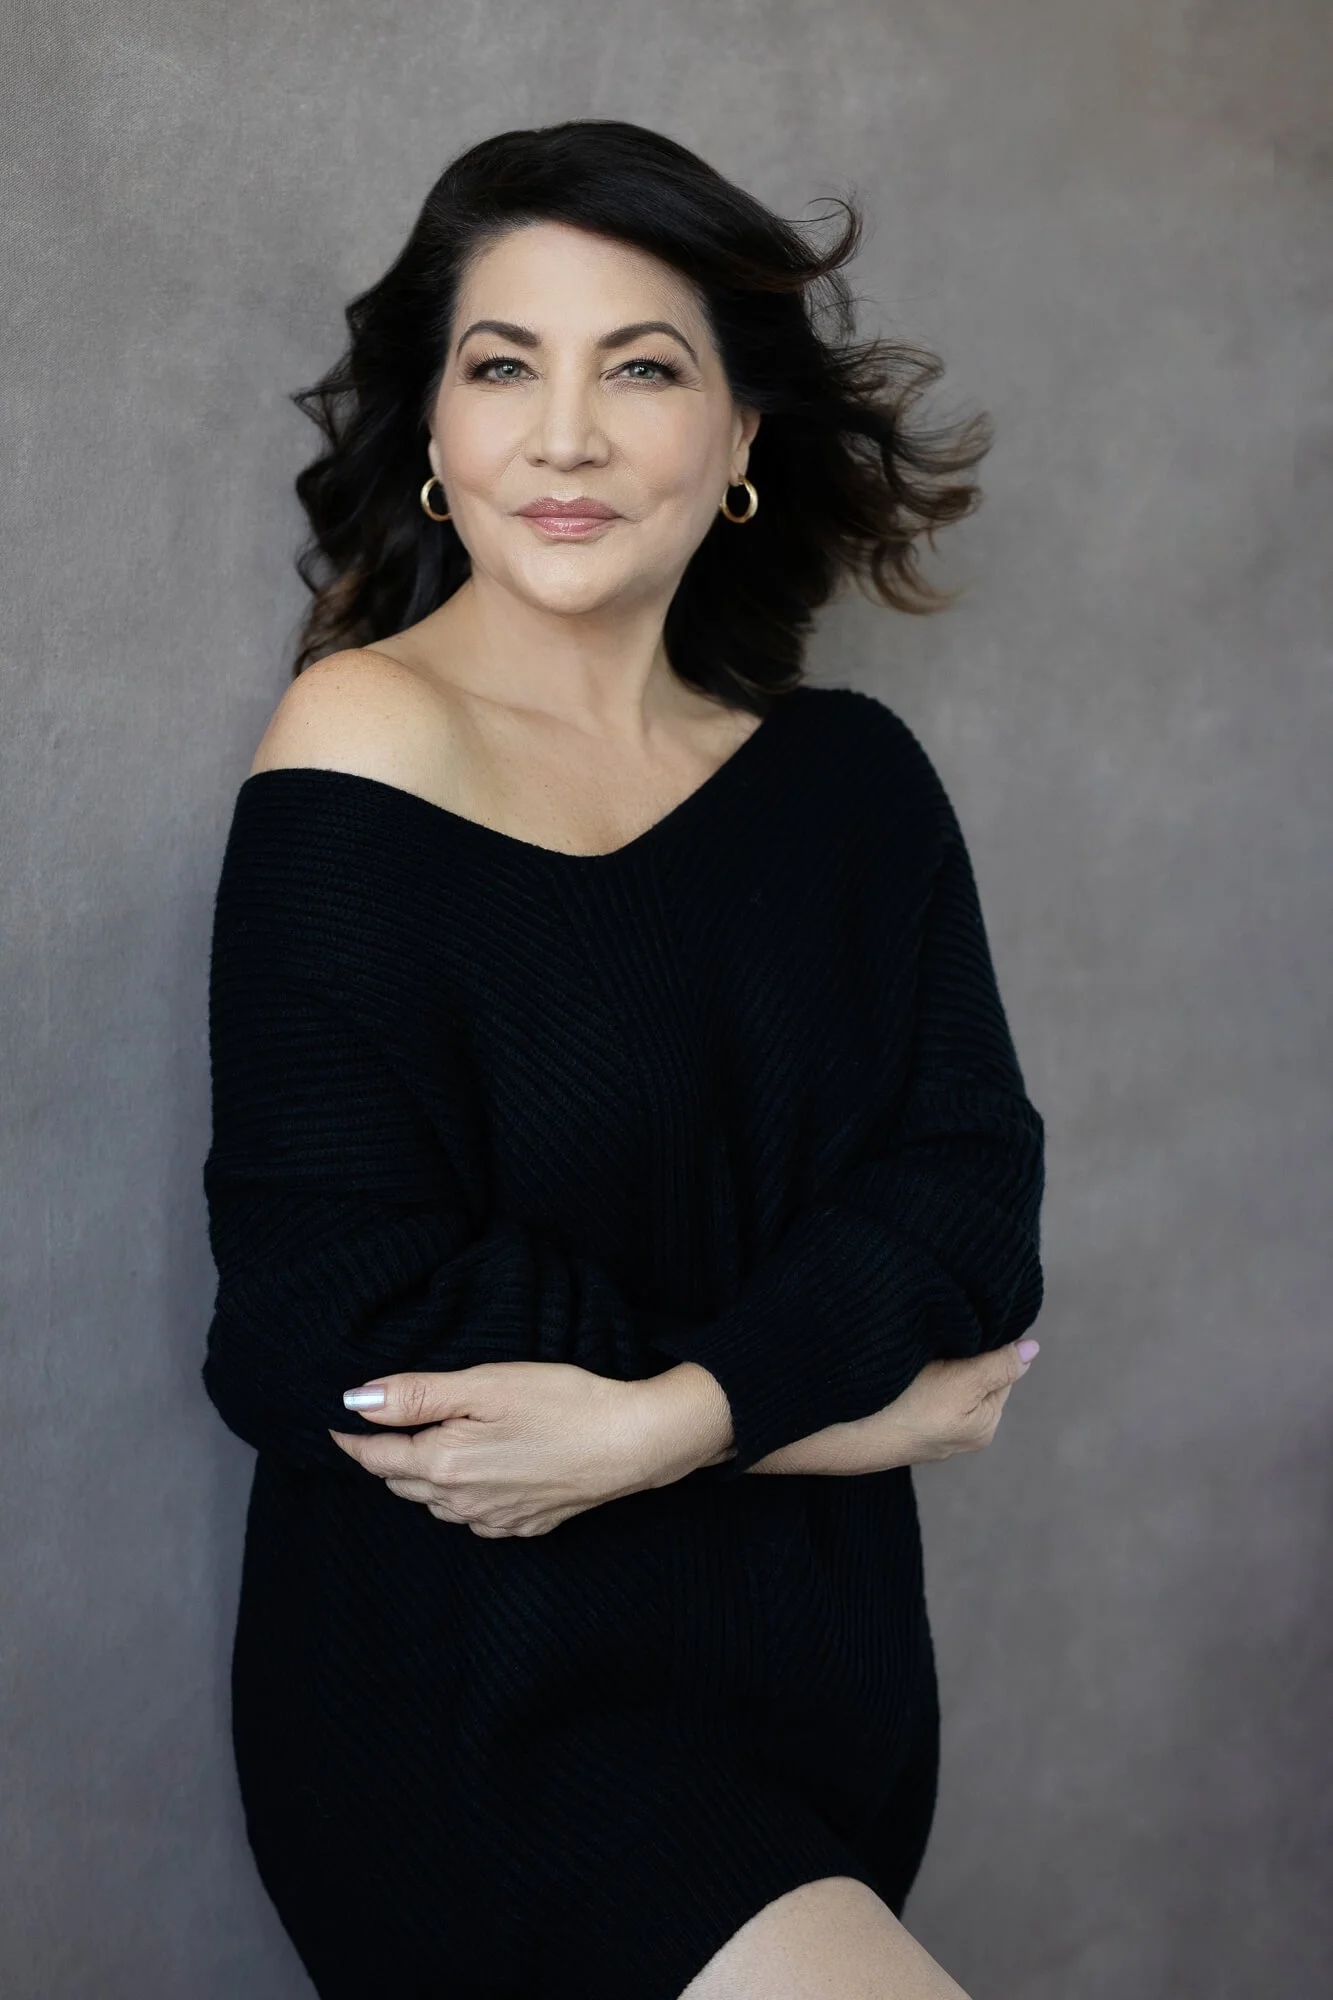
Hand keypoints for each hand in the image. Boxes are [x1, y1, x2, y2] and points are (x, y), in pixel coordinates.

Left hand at [327, 1360, 654, 1536]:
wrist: (631, 1443)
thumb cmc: (561, 1402)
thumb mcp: (484, 1383)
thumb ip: (416, 1394)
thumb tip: (355, 1402)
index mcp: (444, 1462)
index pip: (378, 1457)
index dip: (354, 1439)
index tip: (336, 1426)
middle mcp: (462, 1500)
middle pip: (403, 1484)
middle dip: (384, 1460)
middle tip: (374, 1435)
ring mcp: (495, 1517)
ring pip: (437, 1505)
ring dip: (420, 1483)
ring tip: (417, 1455)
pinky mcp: (527, 1524)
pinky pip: (475, 1519)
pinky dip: (461, 1501)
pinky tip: (473, 1482)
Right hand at [748, 1339, 1039, 1475]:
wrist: (823, 1437)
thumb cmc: (894, 1411)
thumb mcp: (958, 1385)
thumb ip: (998, 1365)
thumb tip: (1034, 1349)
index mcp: (983, 1423)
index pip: (999, 1359)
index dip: (981, 1332)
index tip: (955, 1311)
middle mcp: (959, 1429)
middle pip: (972, 1365)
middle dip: (958, 1342)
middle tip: (929, 1323)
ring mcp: (924, 1426)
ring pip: (942, 1369)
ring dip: (930, 1351)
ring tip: (909, 1338)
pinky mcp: (893, 1420)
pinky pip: (914, 1380)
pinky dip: (909, 1363)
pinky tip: (892, 1355)